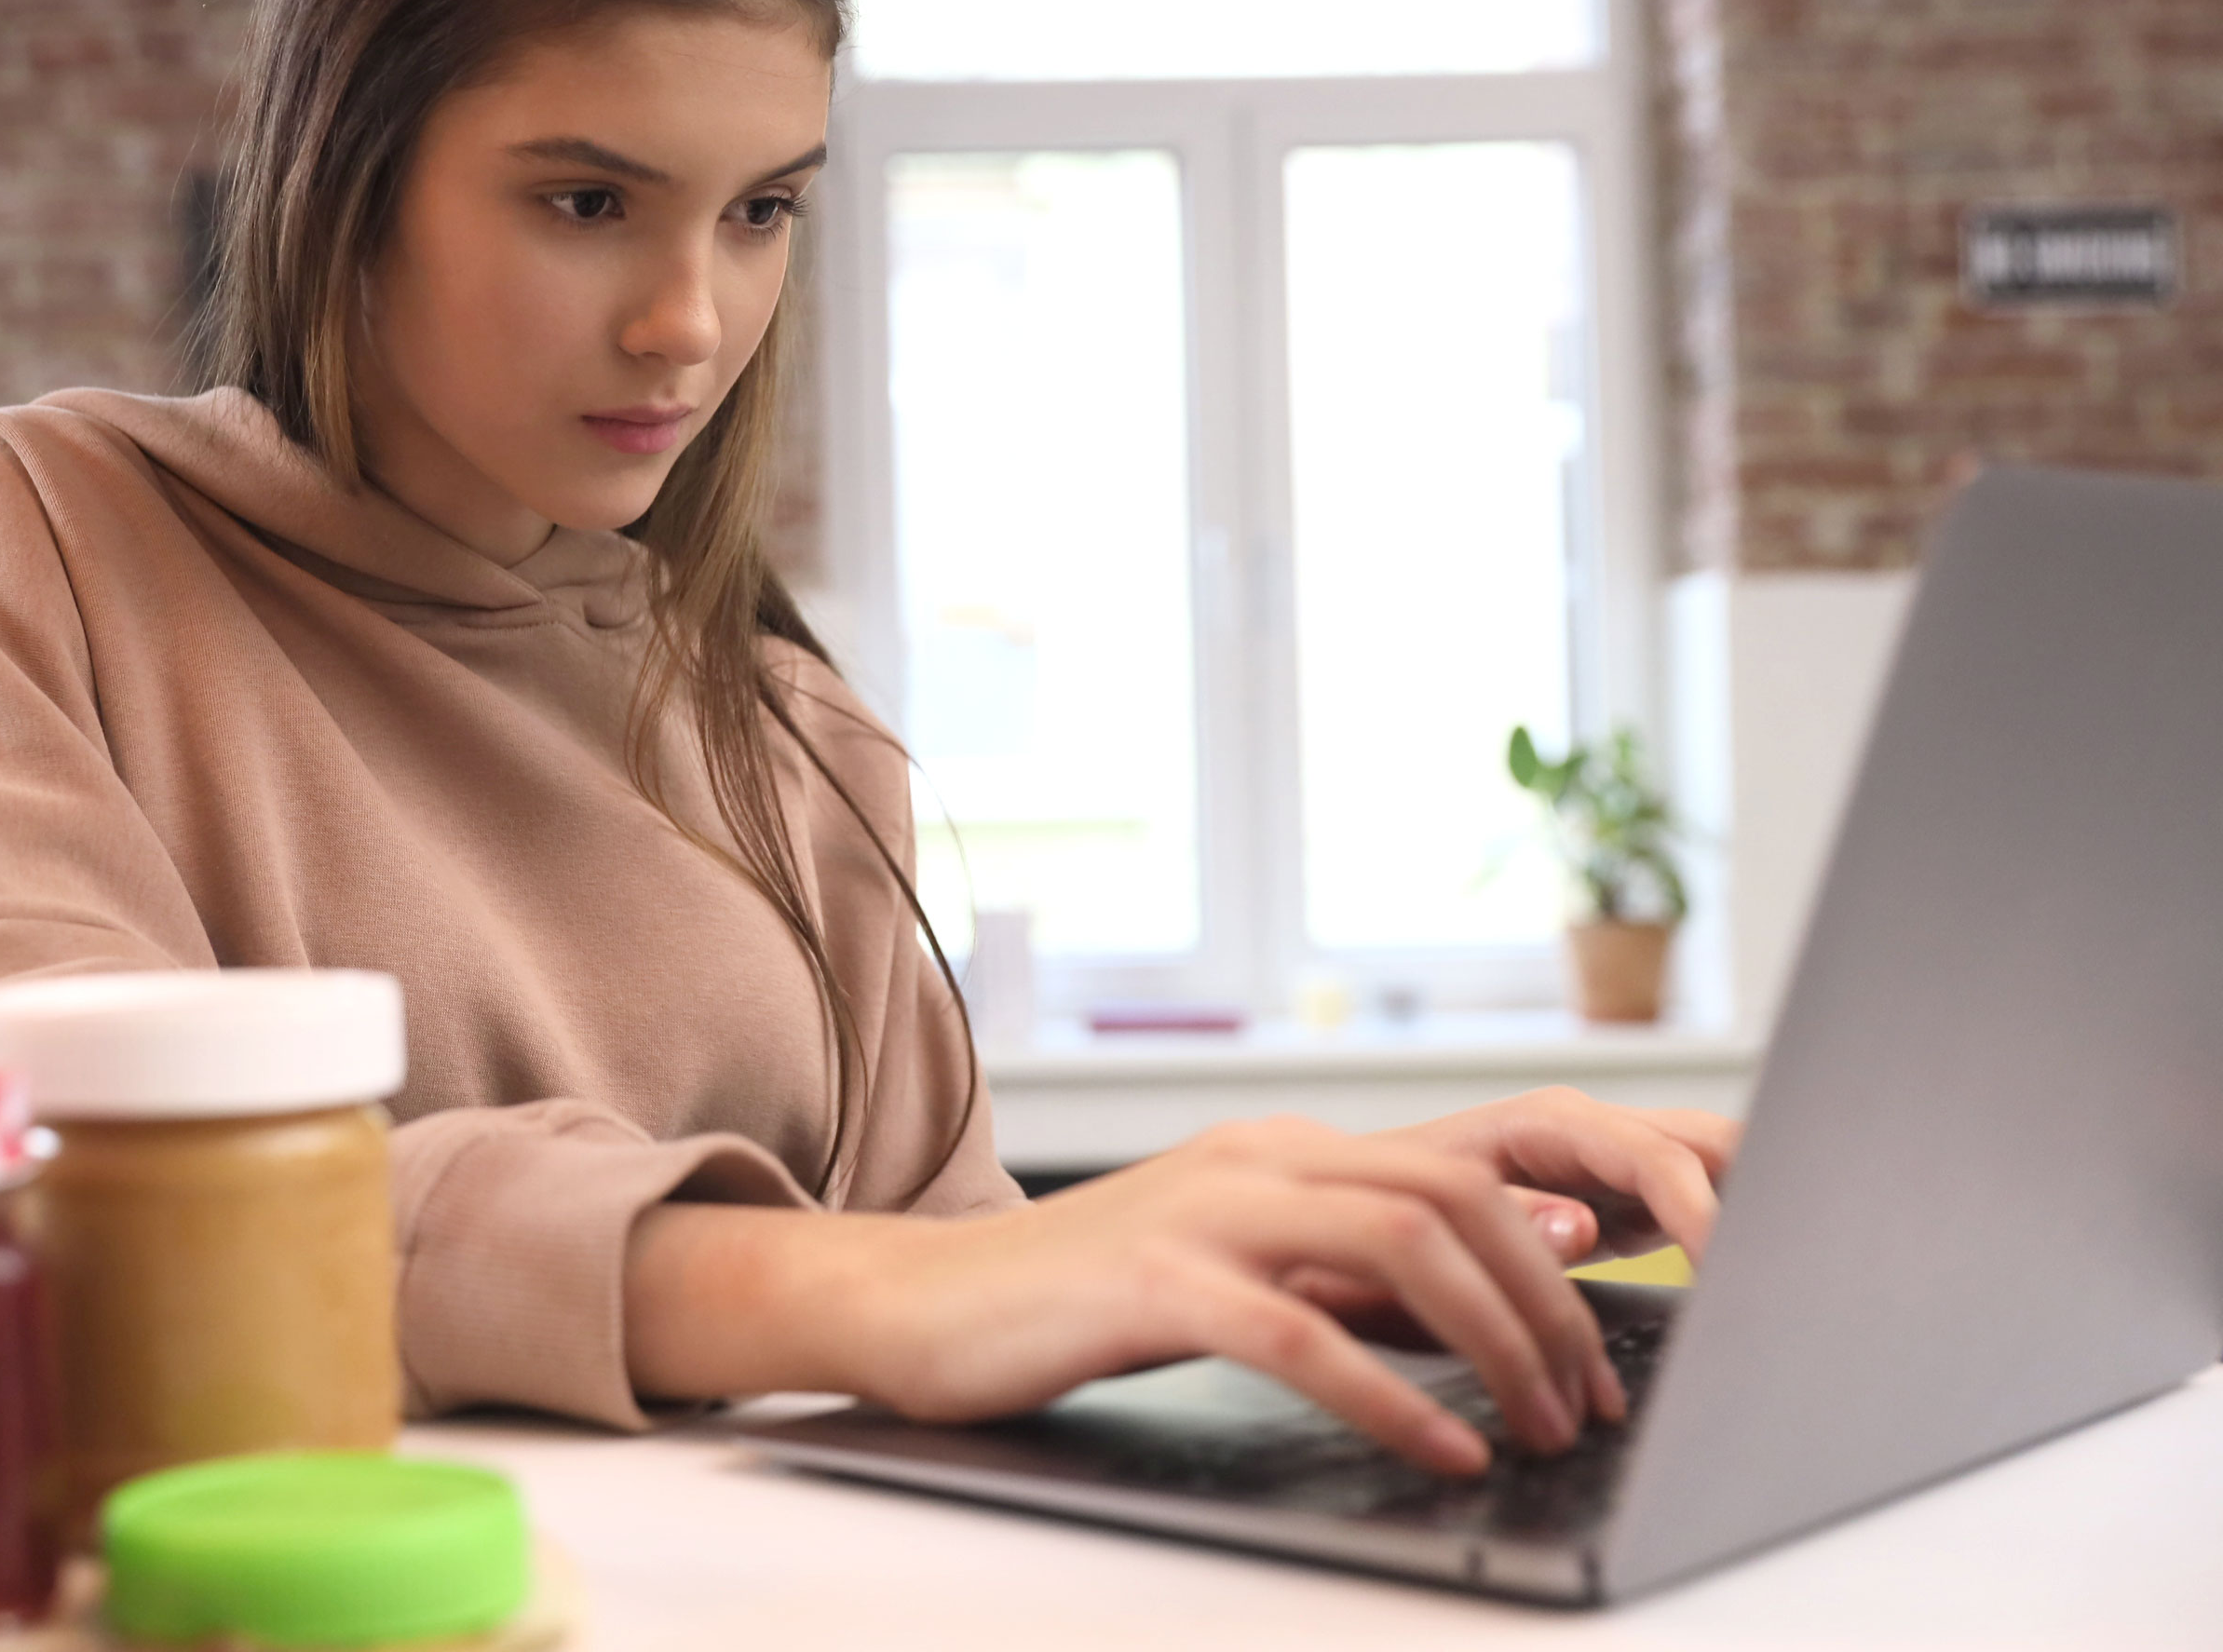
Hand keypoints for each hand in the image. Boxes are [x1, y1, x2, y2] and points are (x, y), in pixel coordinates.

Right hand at [624, 1089, 1734, 1475]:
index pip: (1485, 1151)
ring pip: (1404, 1240)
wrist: (922, 1305)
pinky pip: (1299, 1328)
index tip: (1678, 1279)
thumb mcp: (1250, 1268)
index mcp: (1298, 1152)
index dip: (1599, 1208)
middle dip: (1565, 1294)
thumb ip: (1375, 1263)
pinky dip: (1388, 1392)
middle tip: (1606, 1398)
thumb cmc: (1092, 1302)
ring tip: (1543, 1429)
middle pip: (1466, 1187)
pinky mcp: (1156, 1276)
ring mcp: (1208, 1207)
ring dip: (1500, 1341)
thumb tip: (1543, 1249)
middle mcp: (1267, 1156)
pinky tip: (1438, 1449)